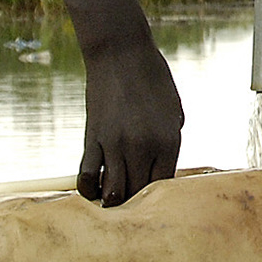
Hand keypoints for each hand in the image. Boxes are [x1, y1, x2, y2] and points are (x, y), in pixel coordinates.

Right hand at [79, 33, 183, 206]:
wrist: (121, 52)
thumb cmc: (153, 80)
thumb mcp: (174, 112)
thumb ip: (169, 144)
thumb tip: (159, 171)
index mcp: (169, 141)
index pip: (164, 186)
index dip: (157, 197)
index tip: (152, 200)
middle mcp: (143, 147)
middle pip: (138, 194)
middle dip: (135, 205)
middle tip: (131, 208)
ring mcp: (115, 144)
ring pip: (113, 192)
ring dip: (112, 202)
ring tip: (112, 203)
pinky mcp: (92, 138)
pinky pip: (87, 176)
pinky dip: (89, 190)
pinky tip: (93, 190)